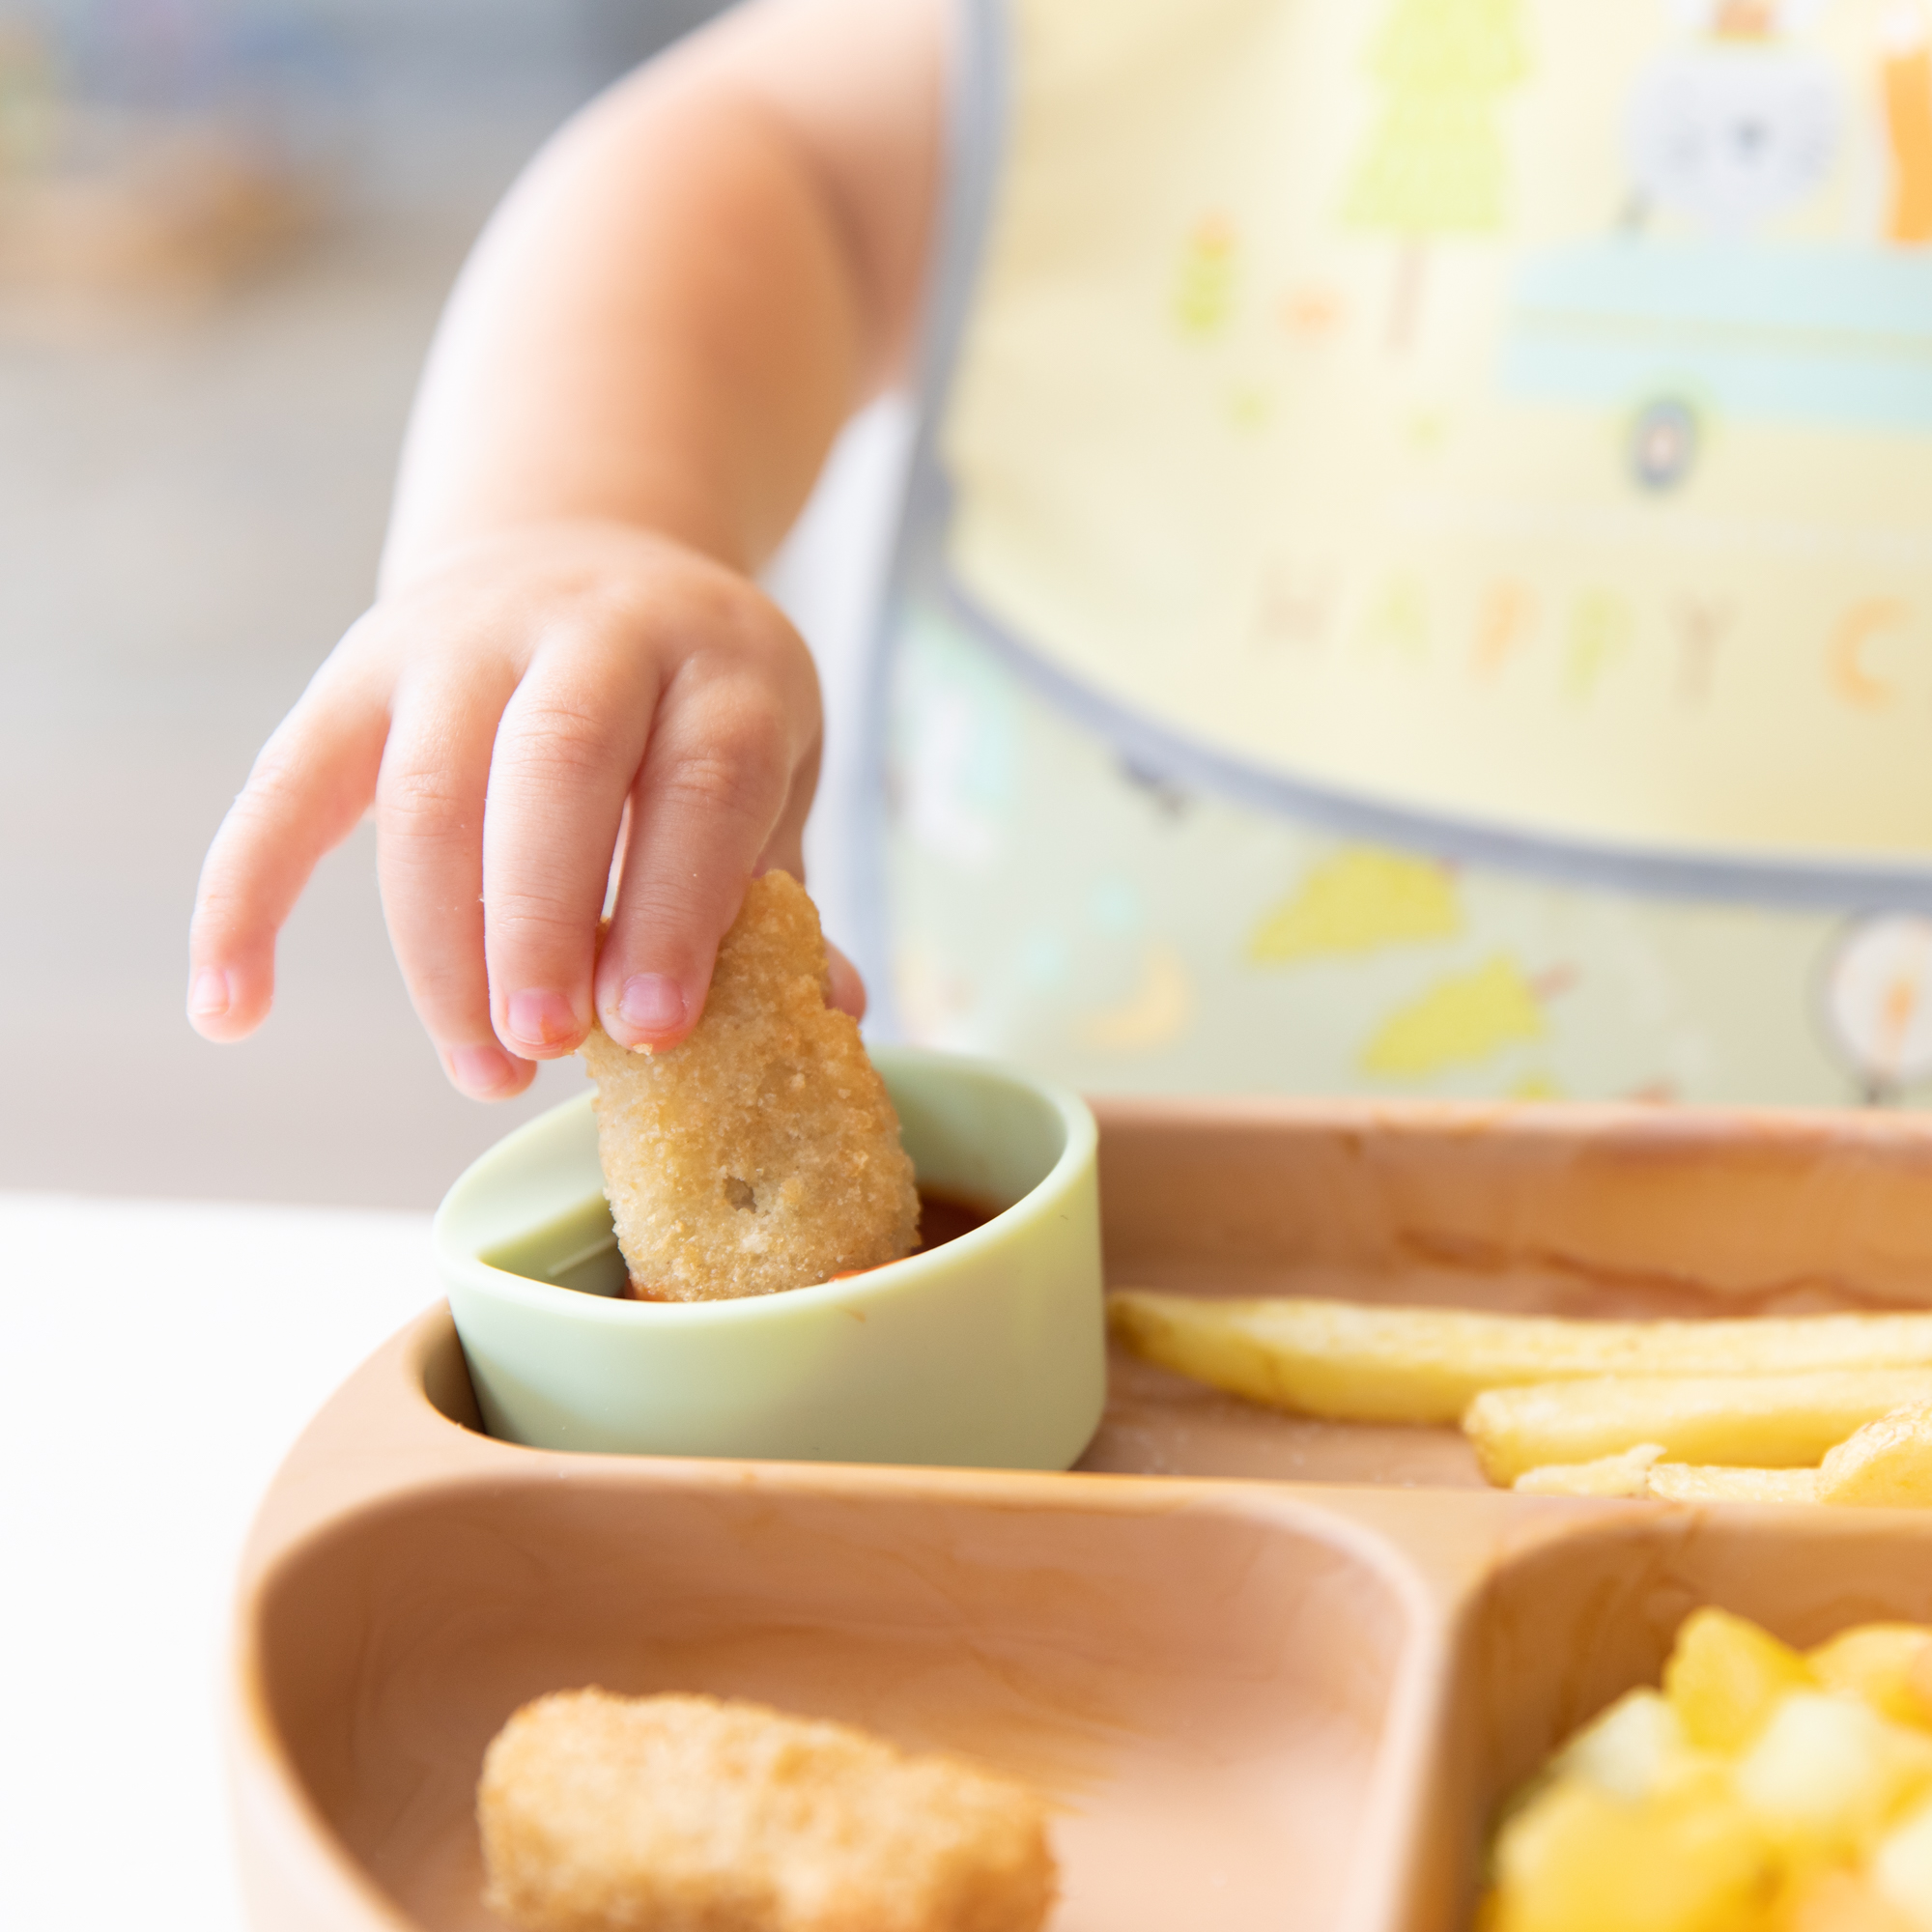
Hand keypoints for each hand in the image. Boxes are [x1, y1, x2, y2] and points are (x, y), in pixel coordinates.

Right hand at [187, 519, 857, 1097]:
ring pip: (428, 786)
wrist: (588, 550)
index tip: (654, 1030)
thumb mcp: (766, 763)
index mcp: (720, 661)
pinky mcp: (362, 669)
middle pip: (556, 766)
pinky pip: (285, 784)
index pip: (702, 776)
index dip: (678, 905)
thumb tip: (832, 1015)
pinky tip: (229, 1008)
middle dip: (542, 921)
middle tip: (545, 1049)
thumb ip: (776, 884)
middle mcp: (595, 628)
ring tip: (482, 1066)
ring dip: (440, 944)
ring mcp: (466, 637)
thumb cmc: (692, 706)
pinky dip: (246, 895)